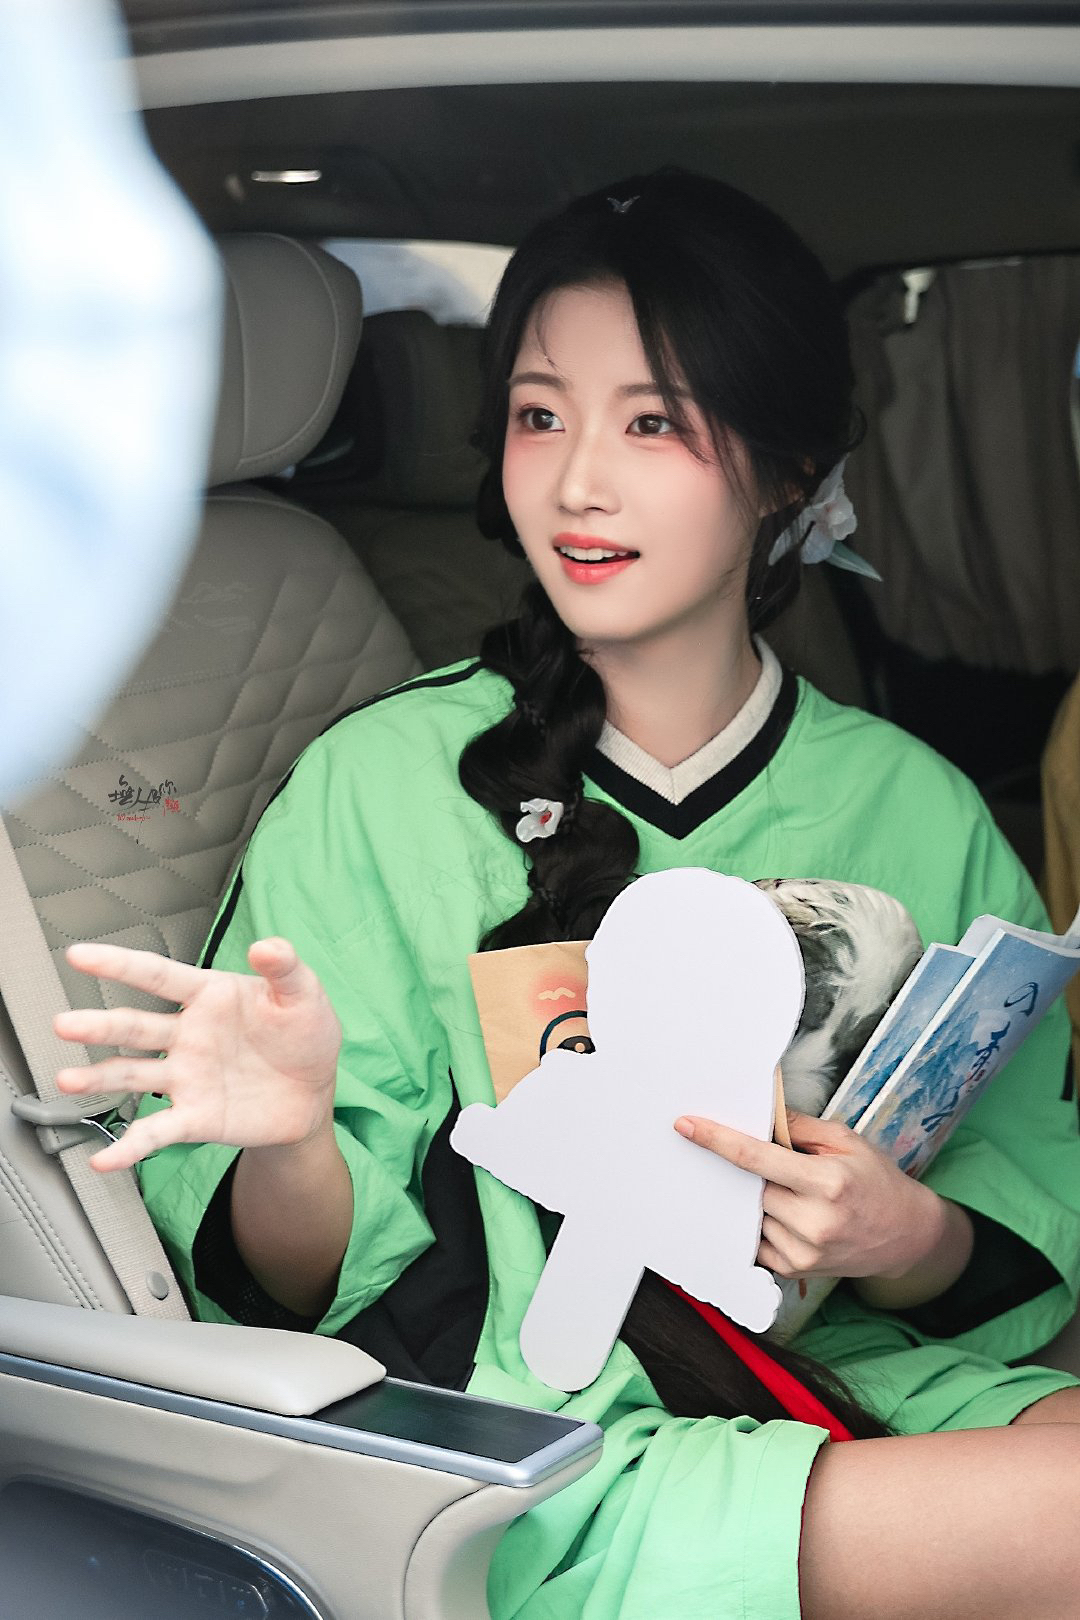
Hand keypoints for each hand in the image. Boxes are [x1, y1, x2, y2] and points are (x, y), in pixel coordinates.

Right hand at [53, 938, 342, 1173]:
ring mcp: (185, 1077)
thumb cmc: (304, 1035)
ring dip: (99, 1078)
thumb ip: (286, 968)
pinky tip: (104, 1159)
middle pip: (133, 1027)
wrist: (313, 1094)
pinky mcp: (193, 1117)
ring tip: (68, 1081)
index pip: (158, 975)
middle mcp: (187, 1035)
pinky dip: (128, 1147)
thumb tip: (268, 946)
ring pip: (132, 1074)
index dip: (119, 963)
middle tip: (64, 1024)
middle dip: (97, 1025)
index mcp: (209, 996)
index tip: (79, 955)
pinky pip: (154, 1132)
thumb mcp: (304, 995)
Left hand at [673, 1108, 945, 1282]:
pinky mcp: (794, 1269)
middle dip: (744, 1169)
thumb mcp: (846, 1141)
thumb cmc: (876, 1181)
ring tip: (784, 1189)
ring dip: (752, 1197)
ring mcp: (803, 1251)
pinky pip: (755, 1239)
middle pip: (750, 1186)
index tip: (687, 1125)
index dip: (717, 1140)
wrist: (907, 1235)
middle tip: (754, 1157)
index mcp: (827, 1182)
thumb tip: (758, 1113)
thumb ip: (798, 1127)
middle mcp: (814, 1221)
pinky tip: (780, 1211)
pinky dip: (759, 1220)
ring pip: (750, 1213)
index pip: (757, 1158)